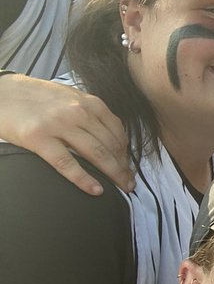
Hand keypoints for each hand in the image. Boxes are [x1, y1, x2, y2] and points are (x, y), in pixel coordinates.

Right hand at [0, 74, 132, 194]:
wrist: (2, 93)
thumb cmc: (36, 97)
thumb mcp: (71, 98)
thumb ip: (90, 113)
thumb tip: (109, 135)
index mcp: (90, 103)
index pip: (118, 132)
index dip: (126, 153)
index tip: (129, 166)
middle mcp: (79, 112)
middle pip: (111, 145)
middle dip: (124, 167)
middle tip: (130, 183)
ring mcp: (59, 125)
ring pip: (96, 154)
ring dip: (114, 174)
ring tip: (122, 188)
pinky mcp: (39, 138)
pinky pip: (67, 163)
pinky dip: (85, 179)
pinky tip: (96, 190)